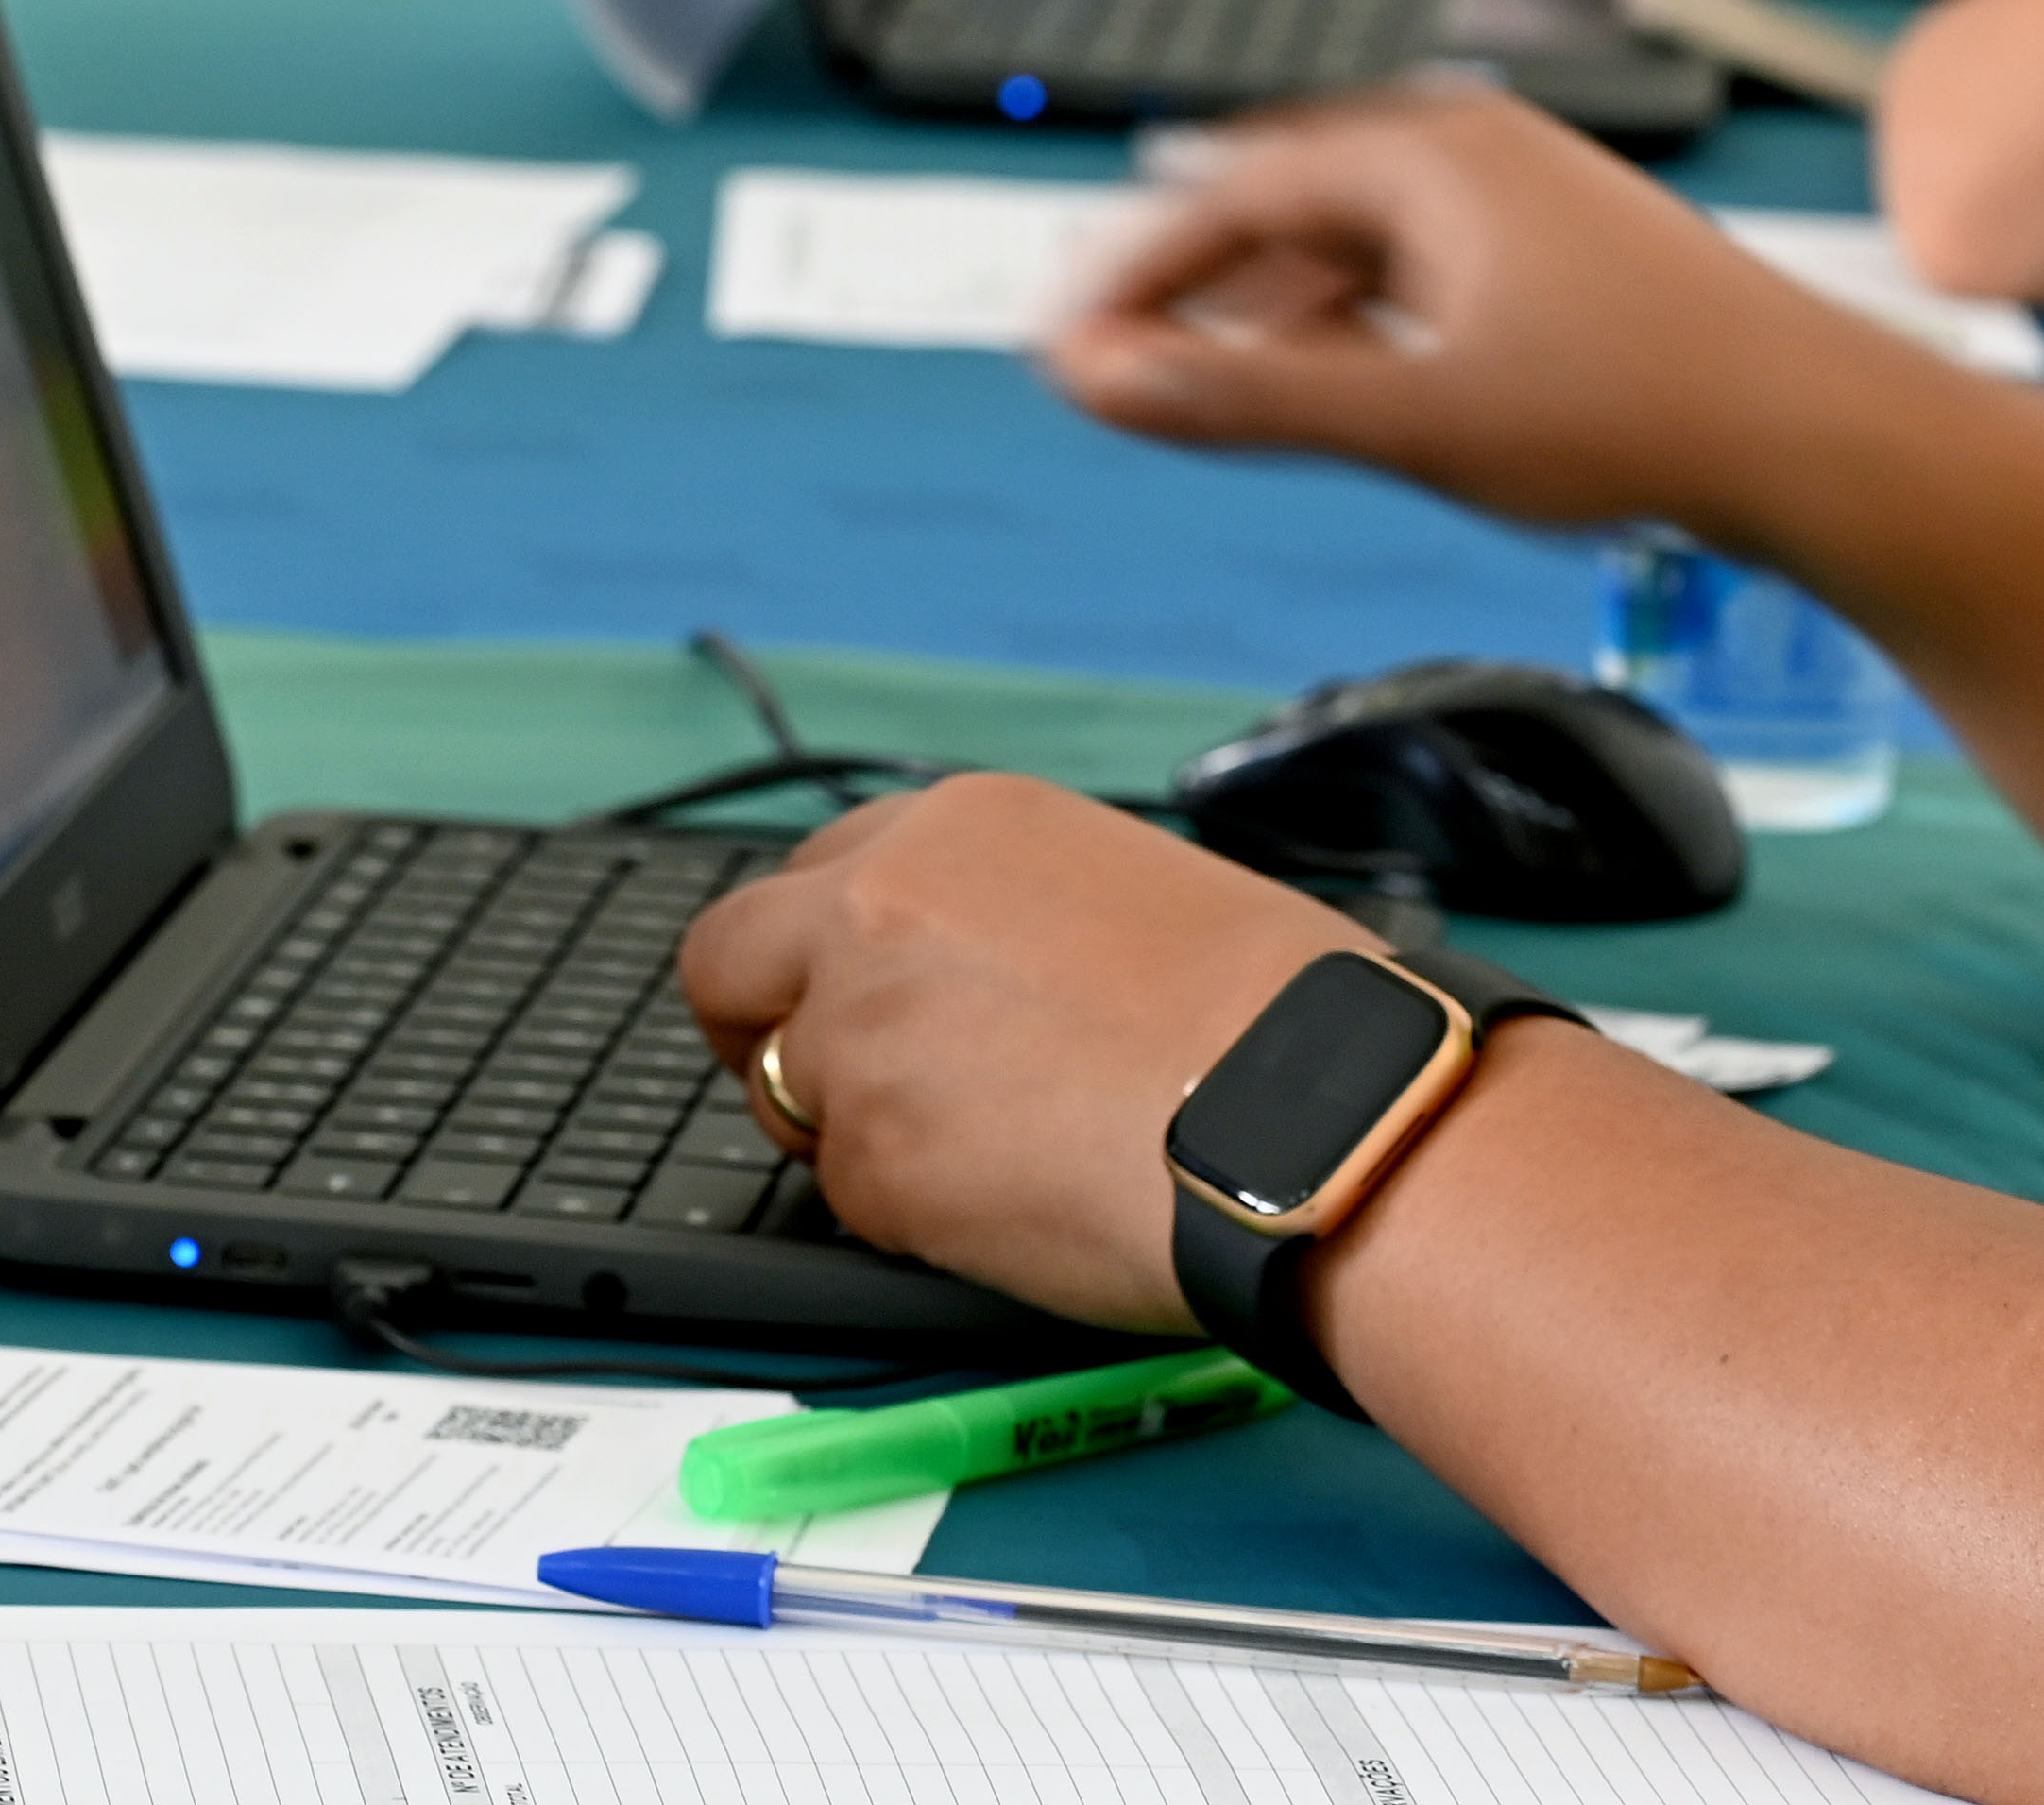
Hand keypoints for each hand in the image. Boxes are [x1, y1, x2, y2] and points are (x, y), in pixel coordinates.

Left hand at [675, 776, 1373, 1328]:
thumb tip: (966, 983)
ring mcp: (860, 1031)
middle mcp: (878, 906)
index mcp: (954, 826)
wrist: (1315, 1110)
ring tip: (999, 1157)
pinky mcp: (873, 1158)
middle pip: (728, 963)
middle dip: (758, 1030)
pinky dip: (917, 1216)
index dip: (820, 954)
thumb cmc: (1272, 1012)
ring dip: (863, 1134)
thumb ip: (1001, 918)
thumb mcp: (1119, 890)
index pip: (811, 876)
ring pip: (793, 1096)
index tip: (843, 1001)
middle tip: (822, 1093)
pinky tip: (1026, 1204)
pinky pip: (853, 1198)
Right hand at [1046, 84, 1896, 528]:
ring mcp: (1523, 189)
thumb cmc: (1641, 410)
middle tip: (1099, 354)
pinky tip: (1325, 380)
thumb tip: (1100, 380)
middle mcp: (1471, 144)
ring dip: (1263, 305)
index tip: (1060, 339)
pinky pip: (1412, 262)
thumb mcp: (1410, 417)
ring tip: (1189, 378)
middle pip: (1282, 199)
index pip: (1229, 193)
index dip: (1132, 272)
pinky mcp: (1560, 245)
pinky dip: (1345, 314)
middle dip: (1185, 279)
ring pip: (1349, 236)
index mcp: (1428, 152)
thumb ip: (1242, 398)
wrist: (1818, 430)